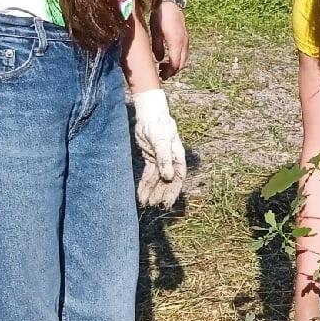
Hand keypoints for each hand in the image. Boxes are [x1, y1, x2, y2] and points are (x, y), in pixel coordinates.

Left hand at [132, 87, 186, 207]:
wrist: (150, 114)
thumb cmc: (159, 125)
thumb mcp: (162, 141)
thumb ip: (165, 158)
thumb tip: (168, 177)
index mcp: (177, 157)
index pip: (178, 178)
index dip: (173, 191)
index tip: (167, 203)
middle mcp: (170, 161)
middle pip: (168, 182)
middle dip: (162, 194)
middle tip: (155, 206)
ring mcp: (160, 160)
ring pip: (157, 180)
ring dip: (152, 191)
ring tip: (146, 203)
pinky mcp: (151, 159)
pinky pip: (149, 175)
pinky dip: (145, 184)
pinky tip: (141, 194)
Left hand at [150, 0, 188, 79]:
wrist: (170, 2)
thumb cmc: (161, 16)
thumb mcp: (155, 32)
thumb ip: (157, 47)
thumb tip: (159, 59)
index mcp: (176, 43)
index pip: (175, 64)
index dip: (168, 72)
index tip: (160, 76)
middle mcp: (184, 43)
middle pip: (181, 64)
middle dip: (172, 71)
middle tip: (162, 74)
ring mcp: (186, 40)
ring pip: (184, 59)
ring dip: (176, 65)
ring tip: (165, 67)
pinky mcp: (185, 37)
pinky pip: (184, 52)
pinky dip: (178, 58)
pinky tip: (170, 57)